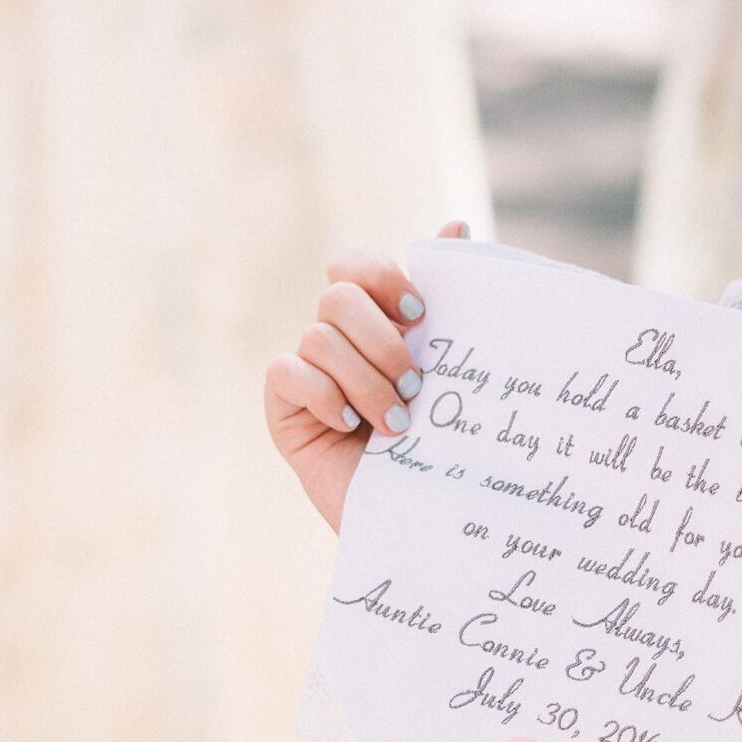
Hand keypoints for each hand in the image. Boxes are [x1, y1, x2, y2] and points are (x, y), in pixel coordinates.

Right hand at [262, 220, 466, 533]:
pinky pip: (286, 372)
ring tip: (398, 424)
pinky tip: (349, 425)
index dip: (384, 278)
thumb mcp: (455, 373)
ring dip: (366, 381)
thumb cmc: (445, 441)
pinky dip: (323, 394)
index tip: (423, 317)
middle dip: (382, 339)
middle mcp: (339, 338)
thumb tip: (457, 228)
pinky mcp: (283, 408)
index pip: (355, 265)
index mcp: (379, 320)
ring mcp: (308, 372)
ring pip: (320, 337)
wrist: (425, 513)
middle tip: (416, 383)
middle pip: (338, 296)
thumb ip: (452, 306)